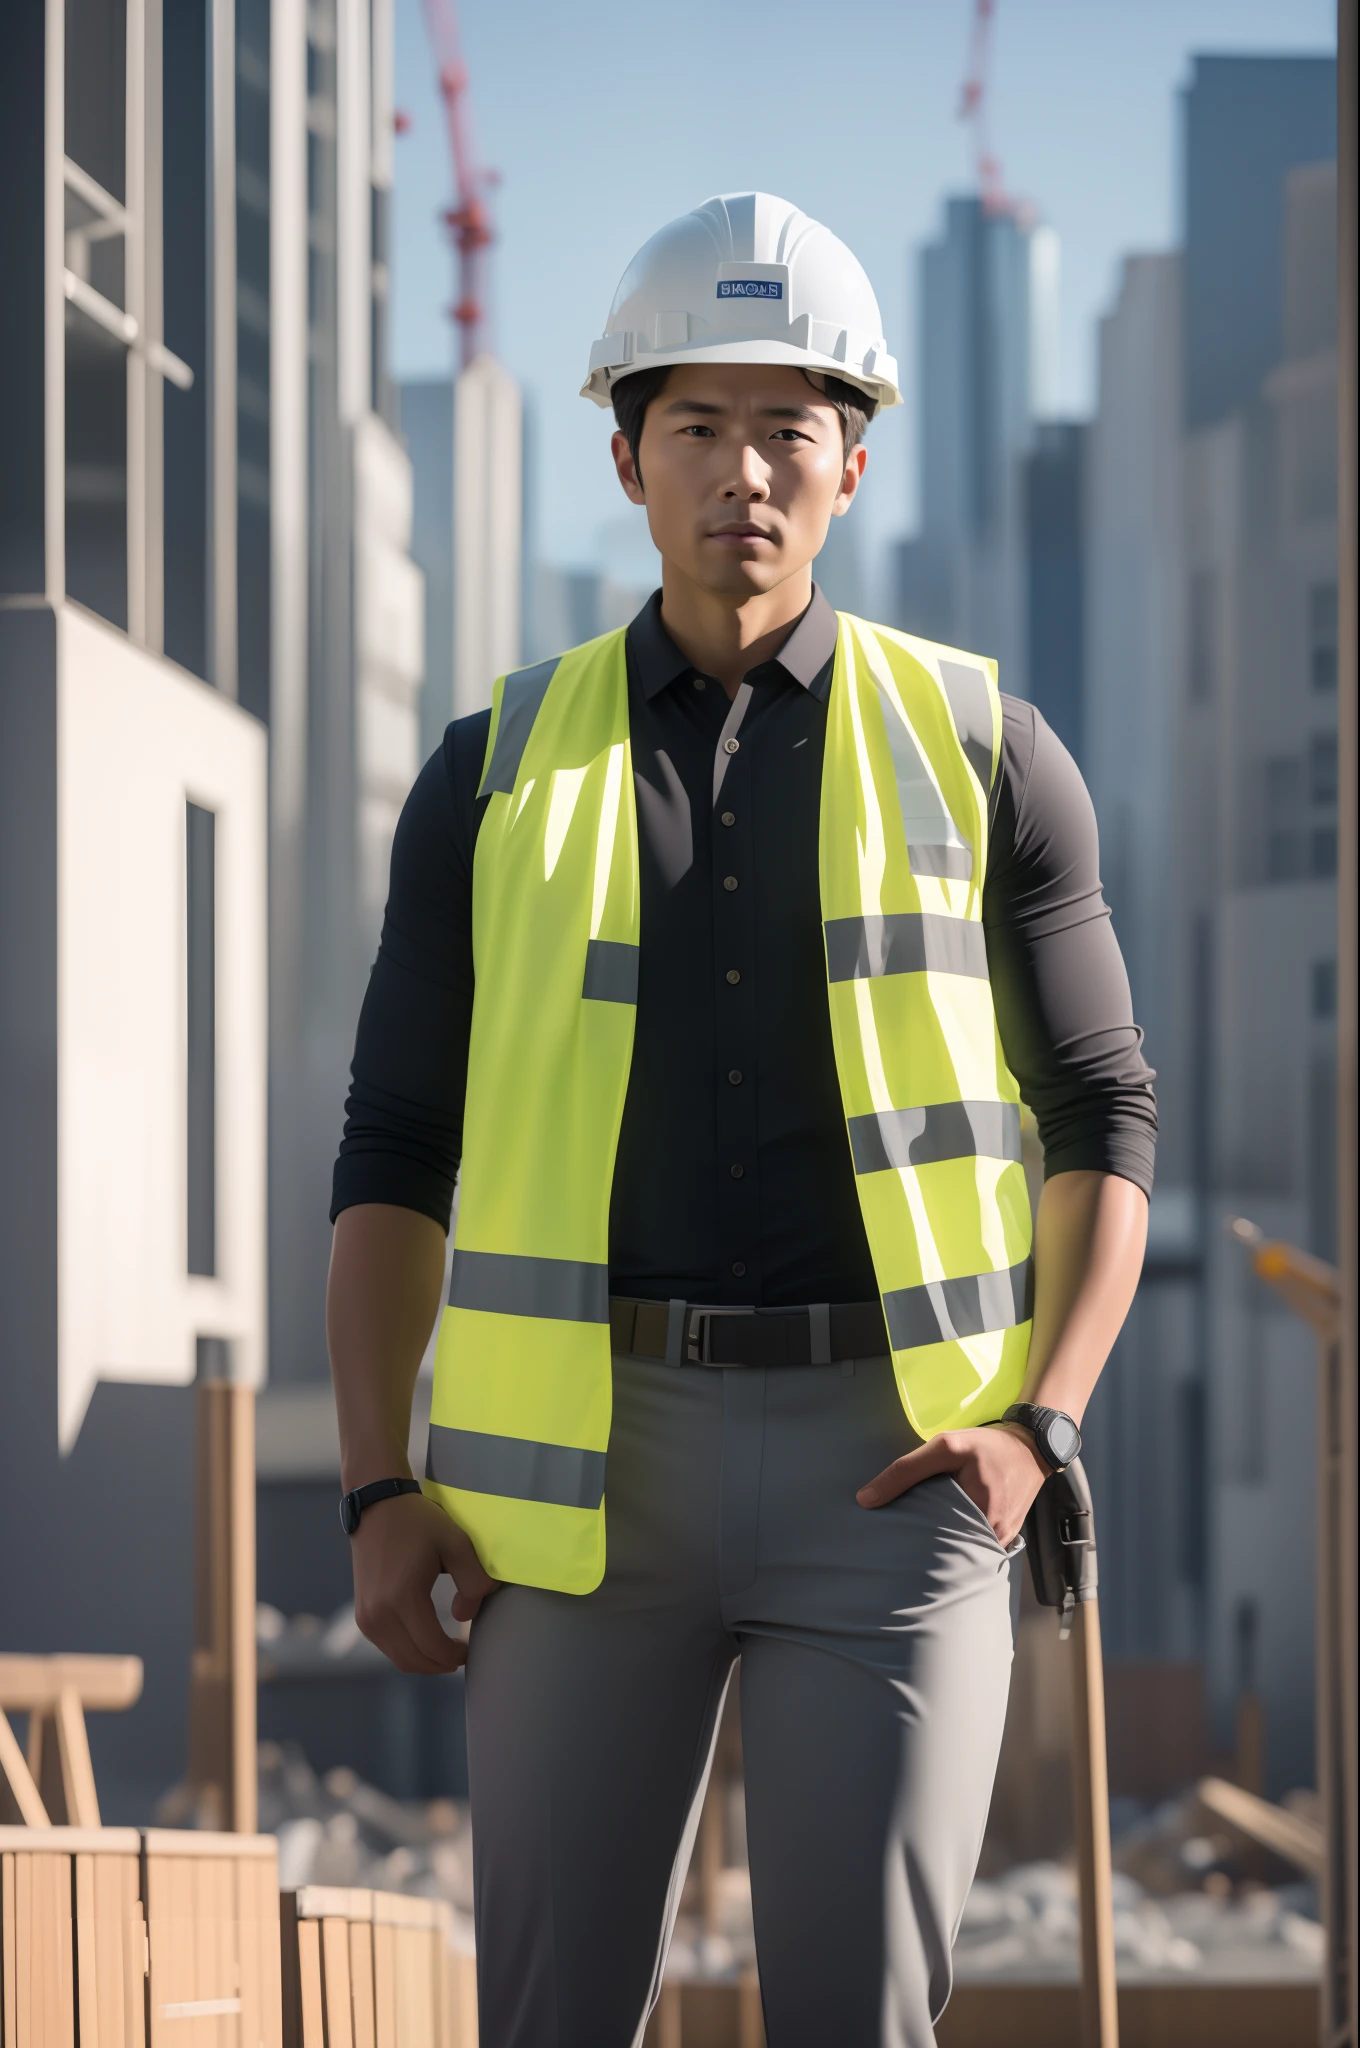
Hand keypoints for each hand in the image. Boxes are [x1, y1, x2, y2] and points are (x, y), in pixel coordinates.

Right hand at [350, 1491, 498, 1673]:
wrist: (376, 1506)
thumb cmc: (418, 1522)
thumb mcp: (456, 1542)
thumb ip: (473, 1581)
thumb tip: (466, 1616)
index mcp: (402, 1597)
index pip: (432, 1646)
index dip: (454, 1655)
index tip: (470, 1648)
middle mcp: (379, 1613)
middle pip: (414, 1660)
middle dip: (441, 1664)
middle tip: (461, 1653)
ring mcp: (366, 1617)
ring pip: (400, 1659)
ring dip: (425, 1661)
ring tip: (446, 1648)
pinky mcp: (362, 1615)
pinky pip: (388, 1647)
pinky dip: (409, 1651)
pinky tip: (426, 1638)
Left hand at [856, 1422, 1049, 1550]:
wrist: (1032, 1446)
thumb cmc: (989, 1445)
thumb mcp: (946, 1447)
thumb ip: (906, 1470)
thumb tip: (865, 1499)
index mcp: (982, 1516)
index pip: (934, 1540)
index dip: (911, 1539)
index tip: (891, 1537)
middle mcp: (994, 1536)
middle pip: (948, 1549)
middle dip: (924, 1545)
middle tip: (899, 1539)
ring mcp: (1002, 1540)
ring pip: (961, 1549)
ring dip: (942, 1542)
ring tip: (918, 1538)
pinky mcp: (1005, 1537)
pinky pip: (975, 1544)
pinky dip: (958, 1538)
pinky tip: (943, 1531)